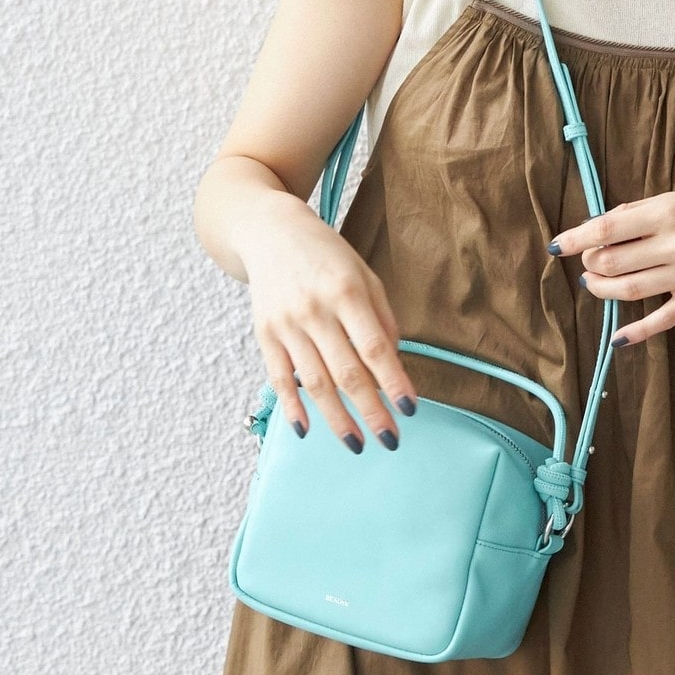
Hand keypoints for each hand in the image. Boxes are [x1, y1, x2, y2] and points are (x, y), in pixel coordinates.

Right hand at [243, 198, 418, 451]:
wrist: (269, 231)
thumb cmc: (326, 254)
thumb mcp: (363, 273)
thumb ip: (382, 317)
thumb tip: (394, 364)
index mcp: (346, 291)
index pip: (374, 347)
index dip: (393, 381)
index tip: (410, 409)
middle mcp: (314, 309)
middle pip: (346, 372)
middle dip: (370, 410)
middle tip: (390, 439)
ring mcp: (286, 324)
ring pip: (314, 382)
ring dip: (336, 418)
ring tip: (356, 443)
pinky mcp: (264, 334)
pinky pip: (279, 377)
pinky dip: (292, 406)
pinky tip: (306, 430)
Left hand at [548, 185, 674, 345]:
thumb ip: (638, 212)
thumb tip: (598, 228)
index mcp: (667, 212)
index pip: (607, 229)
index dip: (576, 239)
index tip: (558, 245)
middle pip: (612, 262)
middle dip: (589, 264)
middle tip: (586, 262)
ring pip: (629, 290)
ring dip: (601, 290)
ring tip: (592, 283)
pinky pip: (662, 320)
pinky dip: (637, 332)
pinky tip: (617, 338)